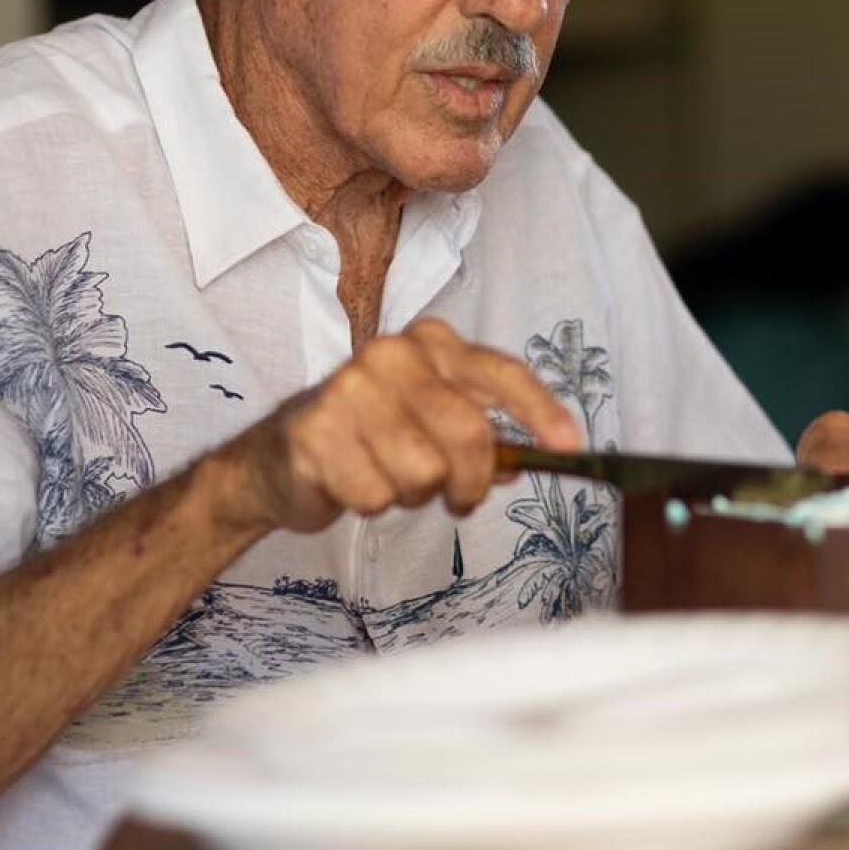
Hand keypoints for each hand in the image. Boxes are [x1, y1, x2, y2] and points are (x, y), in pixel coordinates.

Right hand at [216, 318, 581, 535]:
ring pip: (424, 473)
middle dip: (471, 482)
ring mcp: (350, 390)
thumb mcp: (432, 422)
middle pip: (469, 434)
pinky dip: (372, 504)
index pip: (500, 372)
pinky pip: (376, 496)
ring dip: (413, 495)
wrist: (279, 456)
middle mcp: (392, 355)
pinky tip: (349, 481)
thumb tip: (524, 460)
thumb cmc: (370, 437)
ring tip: (388, 477)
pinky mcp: (316, 433)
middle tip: (457, 498)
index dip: (540, 411)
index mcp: (431, 345)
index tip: (569, 447)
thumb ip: (481, 435)